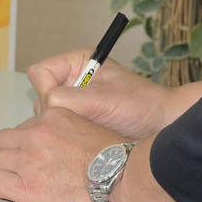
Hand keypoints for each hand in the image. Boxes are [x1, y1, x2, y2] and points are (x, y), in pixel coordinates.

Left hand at [0, 107, 124, 201]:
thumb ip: (63, 129)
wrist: (124, 179)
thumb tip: (53, 142)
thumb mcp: (86, 126)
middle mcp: (36, 135)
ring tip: (0, 182)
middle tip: (7, 169)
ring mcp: (30, 161)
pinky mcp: (28, 188)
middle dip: (0, 156)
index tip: (25, 156)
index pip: (18, 128)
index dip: (19, 145)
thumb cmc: (114, 159)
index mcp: (50, 117)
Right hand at [24, 52, 189, 139]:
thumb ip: (67, 99)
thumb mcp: (101, 99)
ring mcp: (74, 102)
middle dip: (56, 111)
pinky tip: (88, 138)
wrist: (162, 125)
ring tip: (90, 129)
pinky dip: (68, 136)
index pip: (39, 72)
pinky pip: (58, 129)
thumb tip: (43, 108)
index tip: (67, 103)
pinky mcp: (78, 122)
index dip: (47, 89)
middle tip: (83, 119)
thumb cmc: (139, 105)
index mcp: (76, 63)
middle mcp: (72, 81)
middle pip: (40, 95)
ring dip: (63, 125)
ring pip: (46, 116)